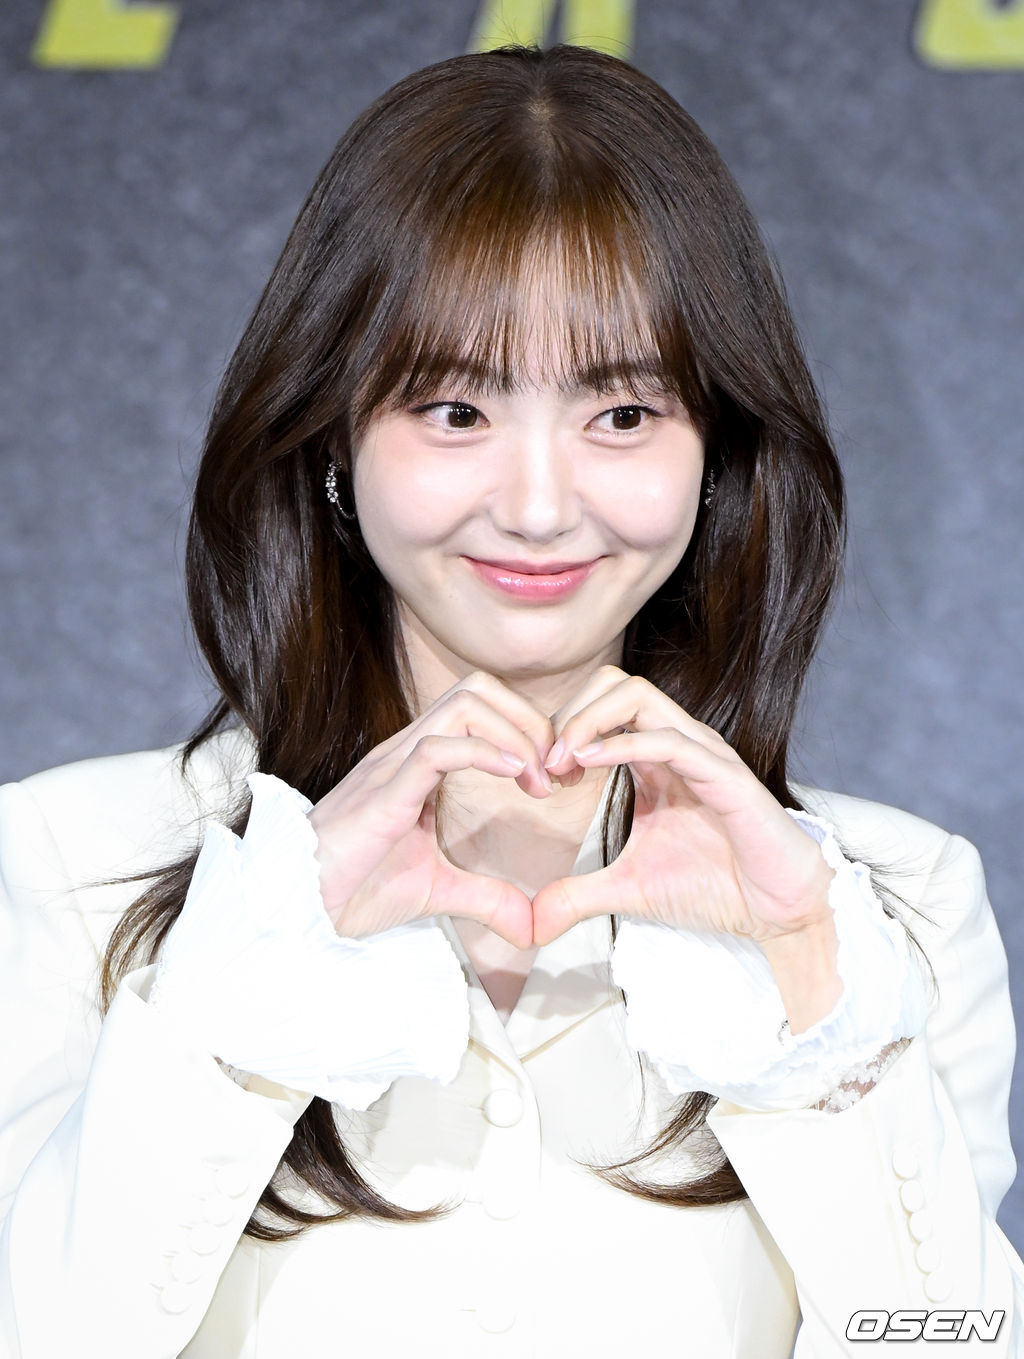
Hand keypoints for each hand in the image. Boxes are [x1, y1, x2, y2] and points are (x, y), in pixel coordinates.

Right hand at [307, 671, 553, 949]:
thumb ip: (486, 898)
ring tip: (537, 781)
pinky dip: (485, 753)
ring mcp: (393, 766)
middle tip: (554, 775)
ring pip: (464, 704)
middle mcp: (406, 750)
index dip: (527, 730)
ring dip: (515, 734)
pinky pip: (438, 749)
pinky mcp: (384, 794)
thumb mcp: (437, 890)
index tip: (555, 779)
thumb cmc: (355, 890)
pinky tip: (514, 778)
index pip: (480, 706)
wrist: (301, 911)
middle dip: (530, 720)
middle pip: (479, 689)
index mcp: (418, 761)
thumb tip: (530, 925)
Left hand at [532, 666, 840, 1029]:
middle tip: (543, 766)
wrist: (776, 911)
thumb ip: (576, 896)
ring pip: (638, 695)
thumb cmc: (713, 887)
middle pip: (614, 684)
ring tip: (559, 764)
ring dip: (586, 722)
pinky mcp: (724, 776)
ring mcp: (702, 753)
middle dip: (567, 714)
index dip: (559, 730)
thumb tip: (531, 924)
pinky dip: (622, 743)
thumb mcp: (627, 890)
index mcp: (655, 756)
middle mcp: (678, 742)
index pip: (600, 706)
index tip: (535, 778)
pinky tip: (587, 765)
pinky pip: (670, 741)